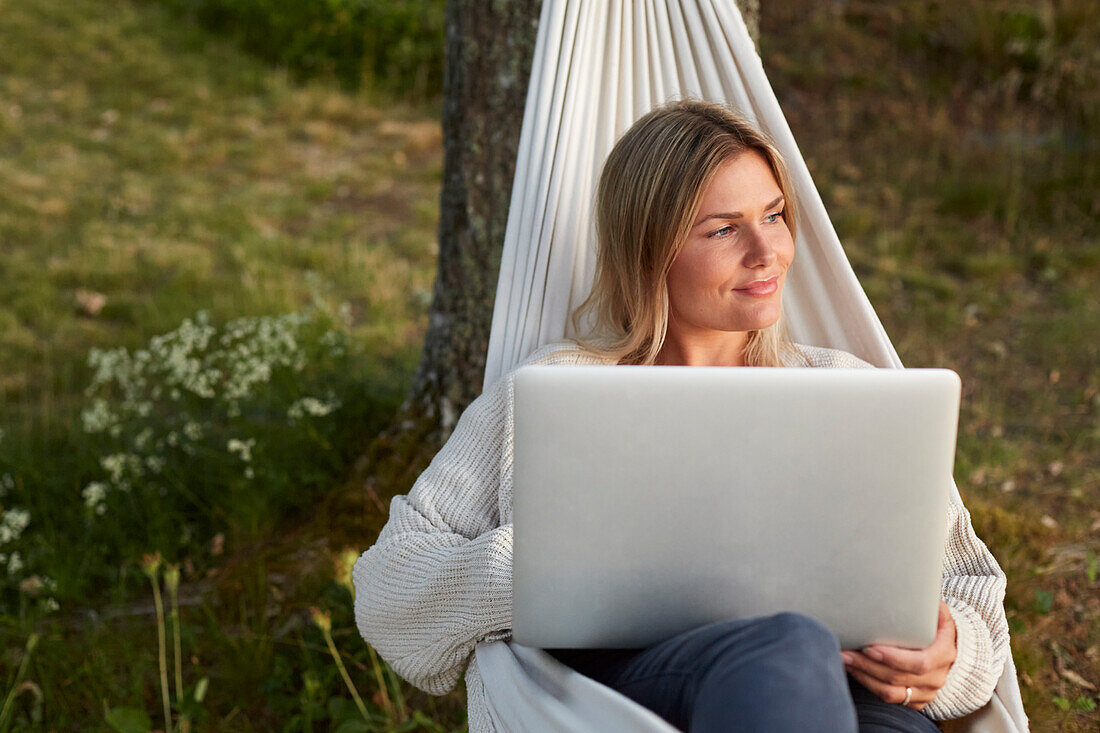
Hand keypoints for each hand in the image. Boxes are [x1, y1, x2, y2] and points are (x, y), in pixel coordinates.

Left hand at [841, 601, 956, 709]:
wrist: (948, 651)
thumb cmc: (936, 627)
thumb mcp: (938, 614)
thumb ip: (929, 605)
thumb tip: (915, 588)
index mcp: (944, 654)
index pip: (919, 663)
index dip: (893, 657)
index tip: (869, 646)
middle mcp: (936, 677)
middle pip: (897, 677)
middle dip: (867, 665)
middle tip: (845, 651)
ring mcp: (925, 692)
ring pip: (889, 692)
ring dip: (862, 675)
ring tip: (843, 659)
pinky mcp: (914, 701)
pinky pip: (888, 698)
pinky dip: (867, 684)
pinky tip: (852, 669)